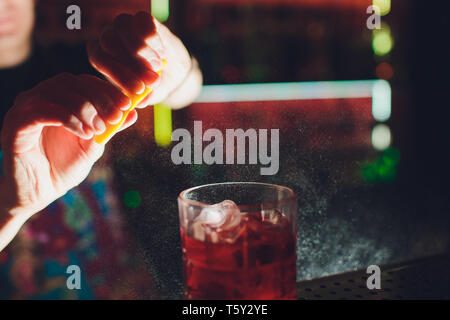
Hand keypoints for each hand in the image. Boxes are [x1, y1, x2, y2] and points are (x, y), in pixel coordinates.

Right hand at [0, 73, 133, 217]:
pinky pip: (41, 112)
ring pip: (55, 91)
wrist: (36, 194)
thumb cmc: (62, 168)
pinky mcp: (16, 125)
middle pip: (70, 81)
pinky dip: (67, 118)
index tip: (128, 103)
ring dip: (83, 107)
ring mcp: (24, 109)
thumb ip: (108, 128)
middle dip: (98, 97)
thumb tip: (133, 112)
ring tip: (99, 128)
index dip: (107, 90)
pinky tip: (84, 133)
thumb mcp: (92, 146)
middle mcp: (38, 99)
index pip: (83, 82)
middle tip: (116, 115)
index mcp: (57, 100)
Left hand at [87, 11, 192, 108]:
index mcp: (102, 57)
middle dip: (130, 63)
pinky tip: (162, 55)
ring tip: (158, 67)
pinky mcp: (142, 19)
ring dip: (141, 49)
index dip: (117, 73)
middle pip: (108, 41)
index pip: (99, 58)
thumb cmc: (151, 86)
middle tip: (150, 81)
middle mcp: (108, 38)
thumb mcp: (146, 96)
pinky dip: (153, 39)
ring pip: (123, 26)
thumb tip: (140, 101)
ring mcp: (124, 26)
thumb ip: (142, 97)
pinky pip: (143, 21)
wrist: (172, 74)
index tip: (138, 89)